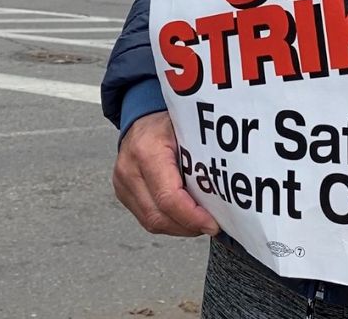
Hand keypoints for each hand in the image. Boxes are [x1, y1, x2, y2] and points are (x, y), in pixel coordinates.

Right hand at [113, 111, 219, 237]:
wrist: (143, 119)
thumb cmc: (170, 124)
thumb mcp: (190, 133)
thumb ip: (202, 160)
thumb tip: (225, 192)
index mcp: (147, 151)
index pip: (168, 197)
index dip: (192, 217)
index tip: (213, 224)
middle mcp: (129, 169)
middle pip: (158, 215)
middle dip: (188, 226)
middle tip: (212, 225)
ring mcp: (122, 184)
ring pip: (152, 222)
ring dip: (179, 227)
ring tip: (201, 222)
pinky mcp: (123, 193)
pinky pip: (146, 218)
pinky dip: (169, 222)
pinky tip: (185, 218)